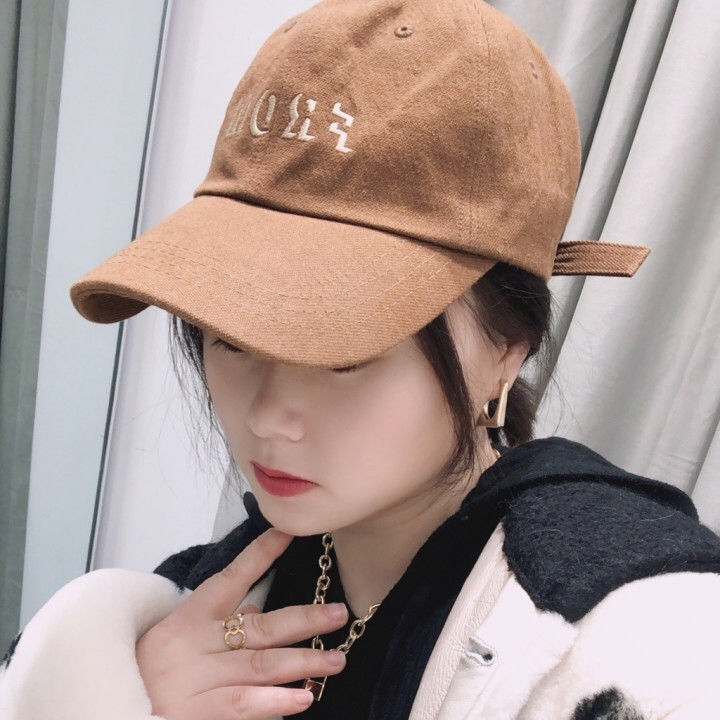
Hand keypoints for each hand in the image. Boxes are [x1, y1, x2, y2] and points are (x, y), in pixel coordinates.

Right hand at [137, 529, 348, 718]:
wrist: (104, 710)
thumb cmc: (144, 671)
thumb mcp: (175, 637)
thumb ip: (218, 623)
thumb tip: (257, 608)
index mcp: (190, 617)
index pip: (232, 577)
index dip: (262, 553)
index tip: (290, 532)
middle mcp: (195, 643)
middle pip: (260, 627)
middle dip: (304, 620)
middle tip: (339, 614)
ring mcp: (196, 679)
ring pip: (259, 665)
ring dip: (302, 662)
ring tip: (335, 661)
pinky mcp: (196, 714)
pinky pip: (242, 705)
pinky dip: (274, 702)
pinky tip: (302, 698)